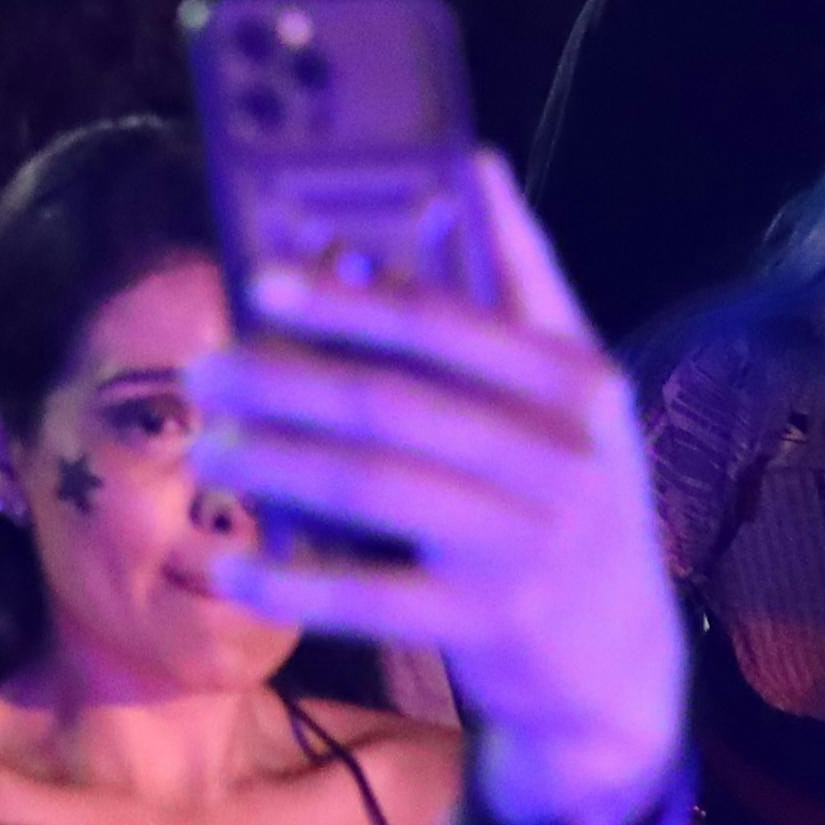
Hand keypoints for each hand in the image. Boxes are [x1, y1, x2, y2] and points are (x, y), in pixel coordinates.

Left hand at [189, 153, 680, 824]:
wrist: (621, 662)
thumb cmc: (567, 496)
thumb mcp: (569, 394)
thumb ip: (519, 285)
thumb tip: (470, 161)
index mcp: (578, 385)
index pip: (451, 323)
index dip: (352, 298)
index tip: (261, 274)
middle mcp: (563, 460)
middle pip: (394, 403)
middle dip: (284, 380)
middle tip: (203, 366)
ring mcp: (529, 546)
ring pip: (373, 488)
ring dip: (275, 463)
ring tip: (205, 444)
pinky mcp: (492, 624)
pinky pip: (370, 597)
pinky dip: (293, 582)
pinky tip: (228, 565)